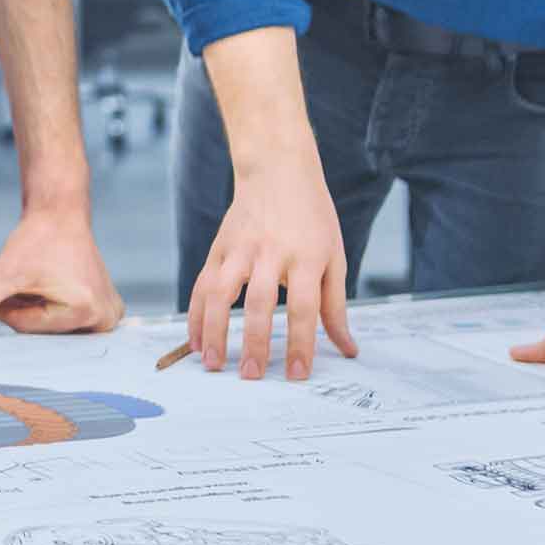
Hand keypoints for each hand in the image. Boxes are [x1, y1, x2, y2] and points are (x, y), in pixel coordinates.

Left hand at [0, 208, 125, 339]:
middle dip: (5, 303)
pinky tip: (11, 280)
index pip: (28, 325)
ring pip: (45, 318)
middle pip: (38, 324)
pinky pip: (58, 312)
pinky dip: (33, 298)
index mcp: (85, 311)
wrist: (60, 211)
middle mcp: (102, 318)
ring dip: (15, 300)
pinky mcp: (100, 306)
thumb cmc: (39, 237)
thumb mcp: (6, 272)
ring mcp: (105, 314)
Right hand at [187, 139, 356, 380]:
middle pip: (262, 302)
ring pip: (222, 292)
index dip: (301, 343)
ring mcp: (240, 248)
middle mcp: (271, 252)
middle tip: (252, 376)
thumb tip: (348, 349)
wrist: (278, 169)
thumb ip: (335, 306)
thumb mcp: (333, 256)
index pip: (305, 307)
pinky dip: (196, 314)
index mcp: (306, 256)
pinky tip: (196, 340)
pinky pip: (202, 284)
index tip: (297, 374)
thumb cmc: (311, 217)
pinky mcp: (219, 246)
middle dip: (255, 342)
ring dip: (214, 330)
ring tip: (212, 364)